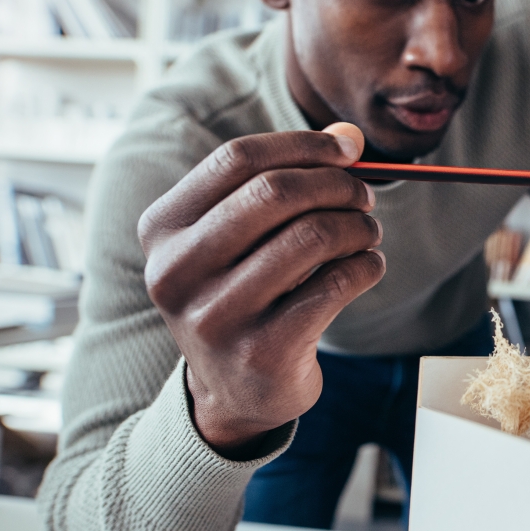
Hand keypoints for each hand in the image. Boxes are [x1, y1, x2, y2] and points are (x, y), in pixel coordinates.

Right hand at [138, 123, 384, 456]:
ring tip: (367, 232)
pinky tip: (367, 267)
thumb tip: (347, 137)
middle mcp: (177, 271)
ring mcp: (217, 316)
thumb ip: (285, 180)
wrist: (234, 393)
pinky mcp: (263, 352)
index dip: (302, 146)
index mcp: (162, 229)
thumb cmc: (245, 294)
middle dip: (336, 186)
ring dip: (357, 226)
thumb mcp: (242, 237)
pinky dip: (366, 265)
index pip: (237, 159)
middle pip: (275, 193)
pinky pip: (335, 284)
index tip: (346, 151)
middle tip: (364, 197)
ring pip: (311, 237)